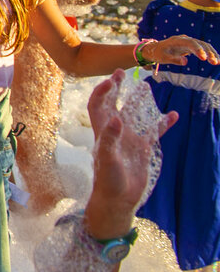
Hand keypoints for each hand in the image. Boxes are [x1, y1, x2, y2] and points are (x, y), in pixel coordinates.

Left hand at [84, 70, 177, 238]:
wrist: (118, 199)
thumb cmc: (107, 180)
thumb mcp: (107, 158)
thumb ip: (111, 138)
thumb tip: (117, 118)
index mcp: (102, 131)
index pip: (98, 105)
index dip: (101, 91)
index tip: (111, 80)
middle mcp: (115, 132)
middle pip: (114, 104)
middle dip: (117, 88)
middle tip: (122, 72)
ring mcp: (130, 139)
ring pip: (136, 115)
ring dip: (141, 102)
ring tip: (147, 87)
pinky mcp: (143, 149)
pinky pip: (154, 132)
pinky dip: (162, 123)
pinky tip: (173, 115)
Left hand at [145, 35, 218, 66]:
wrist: (156, 49)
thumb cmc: (158, 53)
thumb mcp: (163, 58)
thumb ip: (173, 59)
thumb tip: (186, 62)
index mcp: (177, 40)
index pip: (190, 43)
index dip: (198, 49)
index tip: (204, 58)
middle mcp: (185, 39)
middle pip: (200, 43)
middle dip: (208, 52)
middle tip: (214, 62)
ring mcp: (190, 42)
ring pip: (204, 45)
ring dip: (212, 53)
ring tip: (217, 62)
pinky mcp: (193, 46)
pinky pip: (204, 49)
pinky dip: (210, 54)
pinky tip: (216, 61)